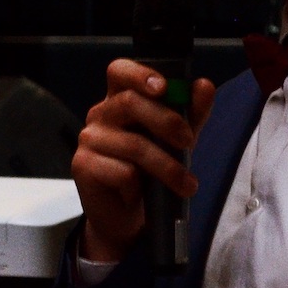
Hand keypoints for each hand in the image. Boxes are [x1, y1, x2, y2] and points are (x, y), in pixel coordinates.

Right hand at [71, 60, 216, 263]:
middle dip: (166, 121)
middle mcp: (100, 114)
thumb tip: (204, 86)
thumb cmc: (150, 172)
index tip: (164, 88)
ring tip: (186, 185)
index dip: (139, 74)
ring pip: (133, 144)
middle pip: (129, 102)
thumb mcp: (177, 141)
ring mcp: (88, 139)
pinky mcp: (83, 166)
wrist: (127, 217)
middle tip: (189, 142)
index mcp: (119, 100)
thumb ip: (191, 113)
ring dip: (167, 167)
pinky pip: (122, 171)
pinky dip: (140, 186)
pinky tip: (142, 194)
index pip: (119, 71)